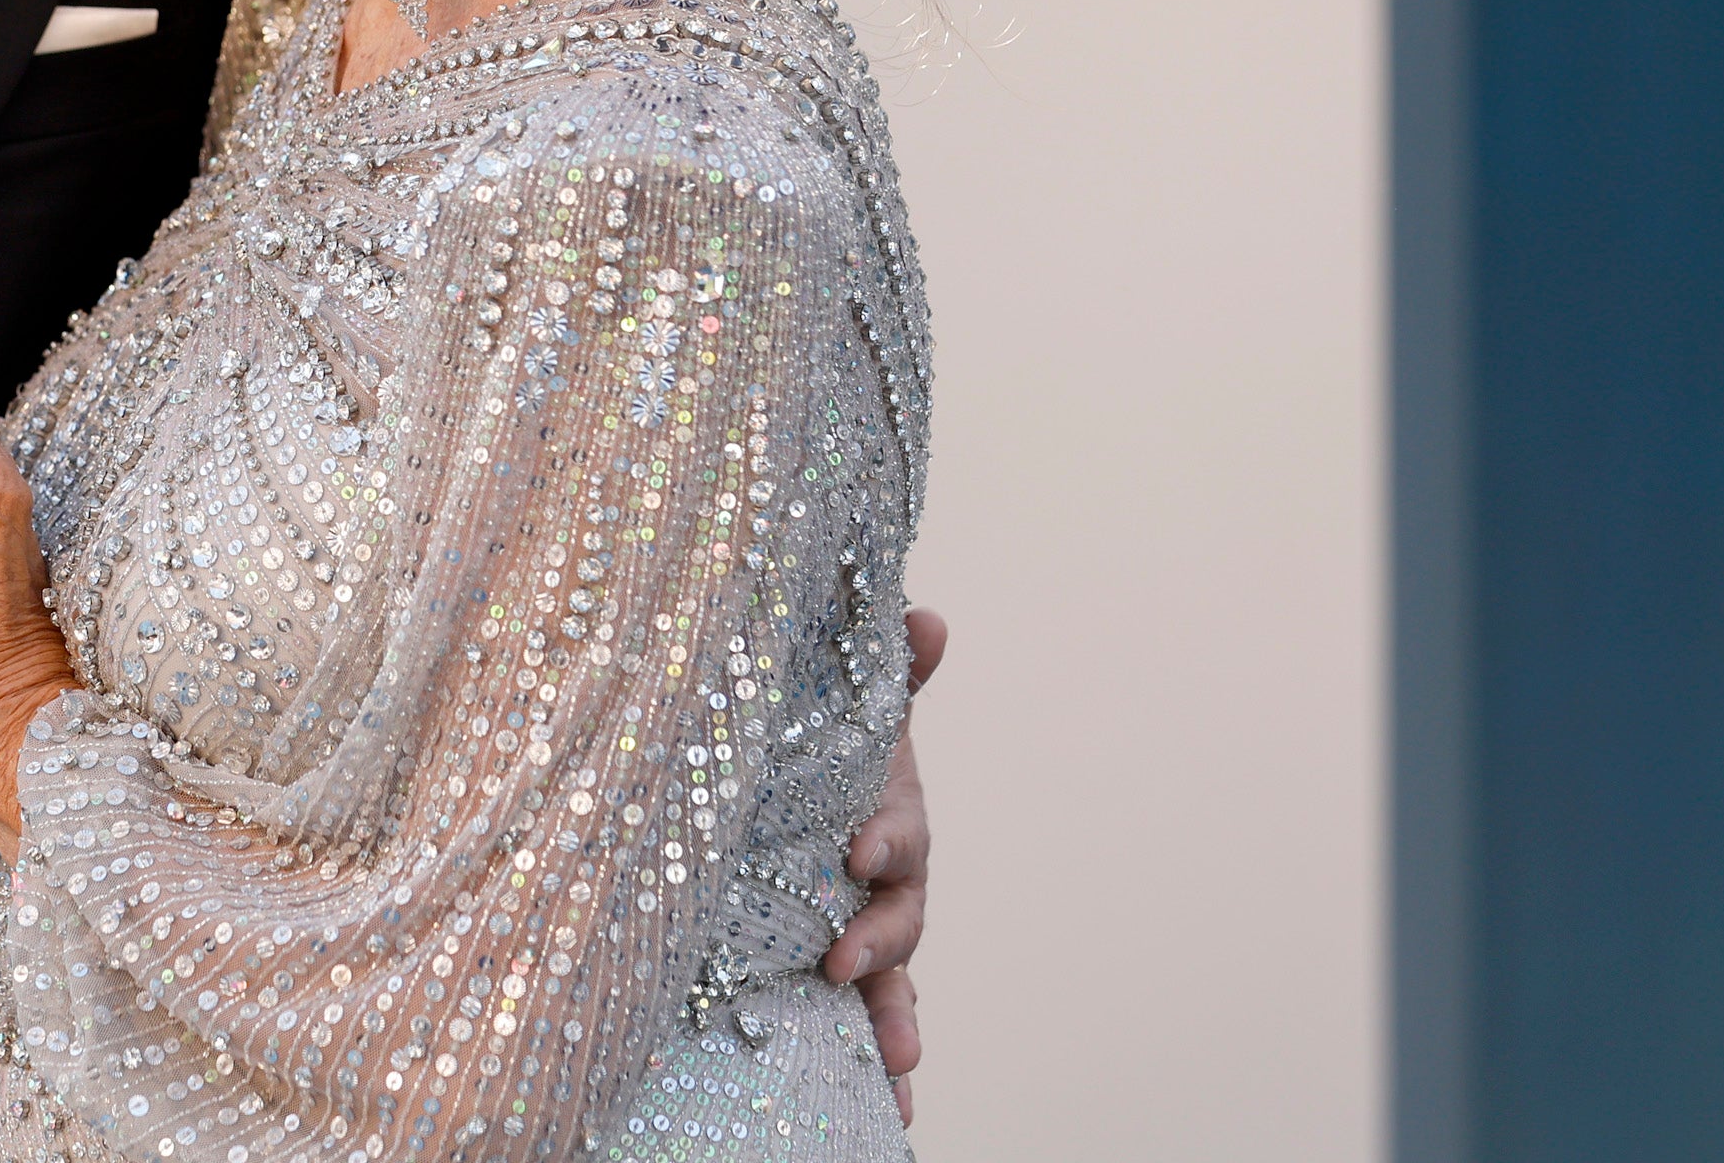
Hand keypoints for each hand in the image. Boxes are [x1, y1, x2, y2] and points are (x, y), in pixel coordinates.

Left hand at [822, 603, 945, 1124]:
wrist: (795, 774)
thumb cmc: (823, 739)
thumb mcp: (848, 703)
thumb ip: (888, 668)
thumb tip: (928, 614)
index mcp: (888, 819)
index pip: (897, 833)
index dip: (885, 842)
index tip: (857, 852)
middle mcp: (884, 882)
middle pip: (898, 919)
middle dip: (879, 944)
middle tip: (843, 963)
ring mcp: (863, 927)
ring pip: (891, 981)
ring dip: (896, 1023)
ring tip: (896, 1070)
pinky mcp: (831, 963)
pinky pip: (864, 1017)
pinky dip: (878, 1061)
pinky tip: (889, 1108)